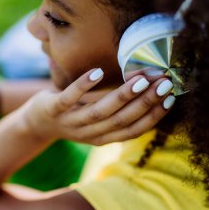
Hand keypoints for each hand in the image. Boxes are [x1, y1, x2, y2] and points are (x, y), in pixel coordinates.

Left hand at [21, 68, 174, 144]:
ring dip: (121, 96)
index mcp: (102, 137)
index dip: (152, 116)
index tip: (171, 97)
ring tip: (140, 79)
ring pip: (99, 112)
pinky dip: (83, 86)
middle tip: (164, 83)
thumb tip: (146, 85)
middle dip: (144, 102)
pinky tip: (97, 72)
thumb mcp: (96, 116)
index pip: (132, 130)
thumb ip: (117, 106)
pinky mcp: (53, 108)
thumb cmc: (73, 115)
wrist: (37, 122)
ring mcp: (70, 122)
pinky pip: (69, 98)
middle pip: (120, 121)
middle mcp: (88, 133)